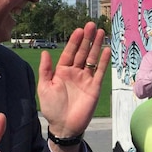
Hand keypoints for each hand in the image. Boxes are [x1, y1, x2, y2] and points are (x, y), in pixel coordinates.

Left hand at [38, 21, 109, 139]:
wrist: (64, 126)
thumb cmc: (52, 108)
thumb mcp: (44, 88)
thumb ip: (45, 70)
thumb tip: (45, 52)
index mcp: (62, 71)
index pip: (69, 52)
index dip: (74, 41)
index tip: (79, 30)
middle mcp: (75, 72)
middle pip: (82, 52)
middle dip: (87, 39)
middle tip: (92, 25)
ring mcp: (86, 79)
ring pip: (92, 59)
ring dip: (96, 46)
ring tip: (101, 32)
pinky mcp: (94, 87)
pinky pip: (100, 72)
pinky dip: (103, 61)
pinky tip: (106, 50)